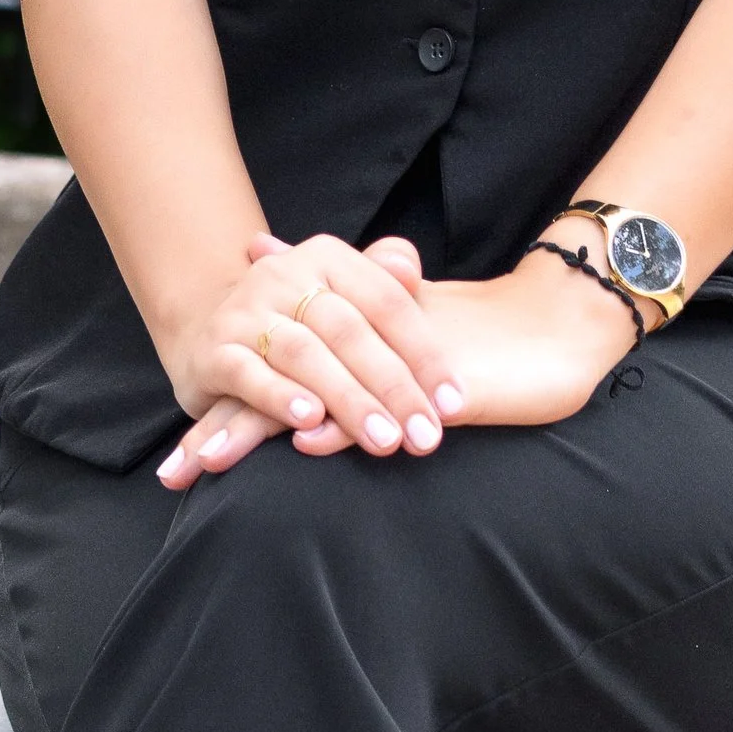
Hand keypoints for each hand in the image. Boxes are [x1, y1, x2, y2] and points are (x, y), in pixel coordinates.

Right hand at [154, 232, 465, 490]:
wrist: (208, 328)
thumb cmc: (299, 320)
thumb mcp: (341, 295)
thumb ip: (382, 281)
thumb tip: (409, 267)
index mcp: (327, 257)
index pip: (387, 302)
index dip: (425, 353)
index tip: (454, 405)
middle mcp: (284, 275)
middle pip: (350, 331)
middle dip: (393, 387)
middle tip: (426, 437)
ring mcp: (246, 311)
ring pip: (305, 354)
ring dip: (348, 399)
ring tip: (384, 440)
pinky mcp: (215, 350)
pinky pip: (250, 373)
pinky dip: (281, 397)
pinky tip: (310, 422)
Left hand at [159, 238, 635, 489]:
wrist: (557, 326)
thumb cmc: (480, 336)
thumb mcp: (407, 325)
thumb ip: (345, 315)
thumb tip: (269, 259)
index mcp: (352, 336)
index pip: (277, 369)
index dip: (228, 405)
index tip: (181, 458)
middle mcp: (363, 345)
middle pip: (279, 384)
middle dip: (225, 428)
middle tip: (176, 472)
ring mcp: (393, 363)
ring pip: (315, 397)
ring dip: (261, 429)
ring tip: (212, 461)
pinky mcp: (430, 380)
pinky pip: (377, 404)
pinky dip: (340, 422)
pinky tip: (304, 440)